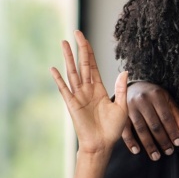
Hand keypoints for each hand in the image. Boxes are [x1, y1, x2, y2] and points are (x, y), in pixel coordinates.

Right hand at [50, 31, 128, 156]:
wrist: (102, 144)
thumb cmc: (112, 129)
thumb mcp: (122, 107)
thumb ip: (121, 89)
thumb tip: (125, 71)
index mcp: (99, 89)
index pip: (93, 66)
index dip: (89, 52)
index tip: (84, 38)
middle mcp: (87, 89)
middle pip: (82, 64)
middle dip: (79, 48)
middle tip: (76, 33)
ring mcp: (79, 96)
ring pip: (73, 72)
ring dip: (68, 58)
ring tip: (63, 43)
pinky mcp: (72, 104)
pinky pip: (64, 89)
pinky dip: (59, 79)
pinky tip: (54, 69)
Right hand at [122, 80, 178, 159]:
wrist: (135, 86)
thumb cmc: (155, 96)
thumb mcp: (168, 100)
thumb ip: (177, 115)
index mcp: (156, 95)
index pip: (166, 117)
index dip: (172, 131)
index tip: (178, 143)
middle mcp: (142, 100)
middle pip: (154, 124)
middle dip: (162, 140)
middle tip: (169, 152)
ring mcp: (130, 106)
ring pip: (141, 129)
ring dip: (149, 145)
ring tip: (156, 156)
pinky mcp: (121, 113)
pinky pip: (125, 129)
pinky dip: (130, 141)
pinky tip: (137, 151)